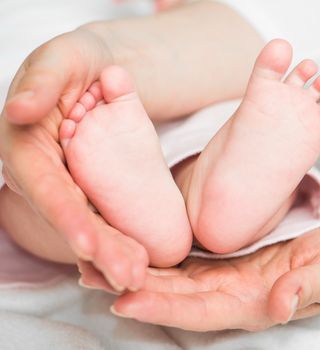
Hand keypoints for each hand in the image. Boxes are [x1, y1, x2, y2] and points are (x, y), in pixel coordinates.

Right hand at [0, 25, 148, 288]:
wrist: (97, 69)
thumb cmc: (77, 62)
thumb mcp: (61, 58)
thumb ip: (41, 82)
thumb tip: (18, 112)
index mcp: (29, 146)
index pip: (47, 187)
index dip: (65, 217)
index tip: (88, 244)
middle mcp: (47, 173)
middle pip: (70, 217)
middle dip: (97, 250)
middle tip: (128, 276)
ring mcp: (69, 183)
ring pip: (89, 225)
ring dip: (112, 254)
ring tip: (138, 275)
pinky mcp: (91, 186)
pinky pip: (104, 216)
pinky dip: (120, 240)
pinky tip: (142, 258)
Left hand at [79, 217, 319, 330]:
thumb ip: (309, 288)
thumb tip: (281, 304)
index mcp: (249, 302)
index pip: (198, 311)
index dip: (162, 309)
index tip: (124, 302)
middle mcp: (226, 291)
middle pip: (173, 295)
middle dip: (133, 289)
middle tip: (92, 276)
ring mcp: (219, 273)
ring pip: (170, 276)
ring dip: (135, 270)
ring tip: (97, 260)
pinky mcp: (216, 254)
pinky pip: (179, 257)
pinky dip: (153, 254)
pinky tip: (130, 245)